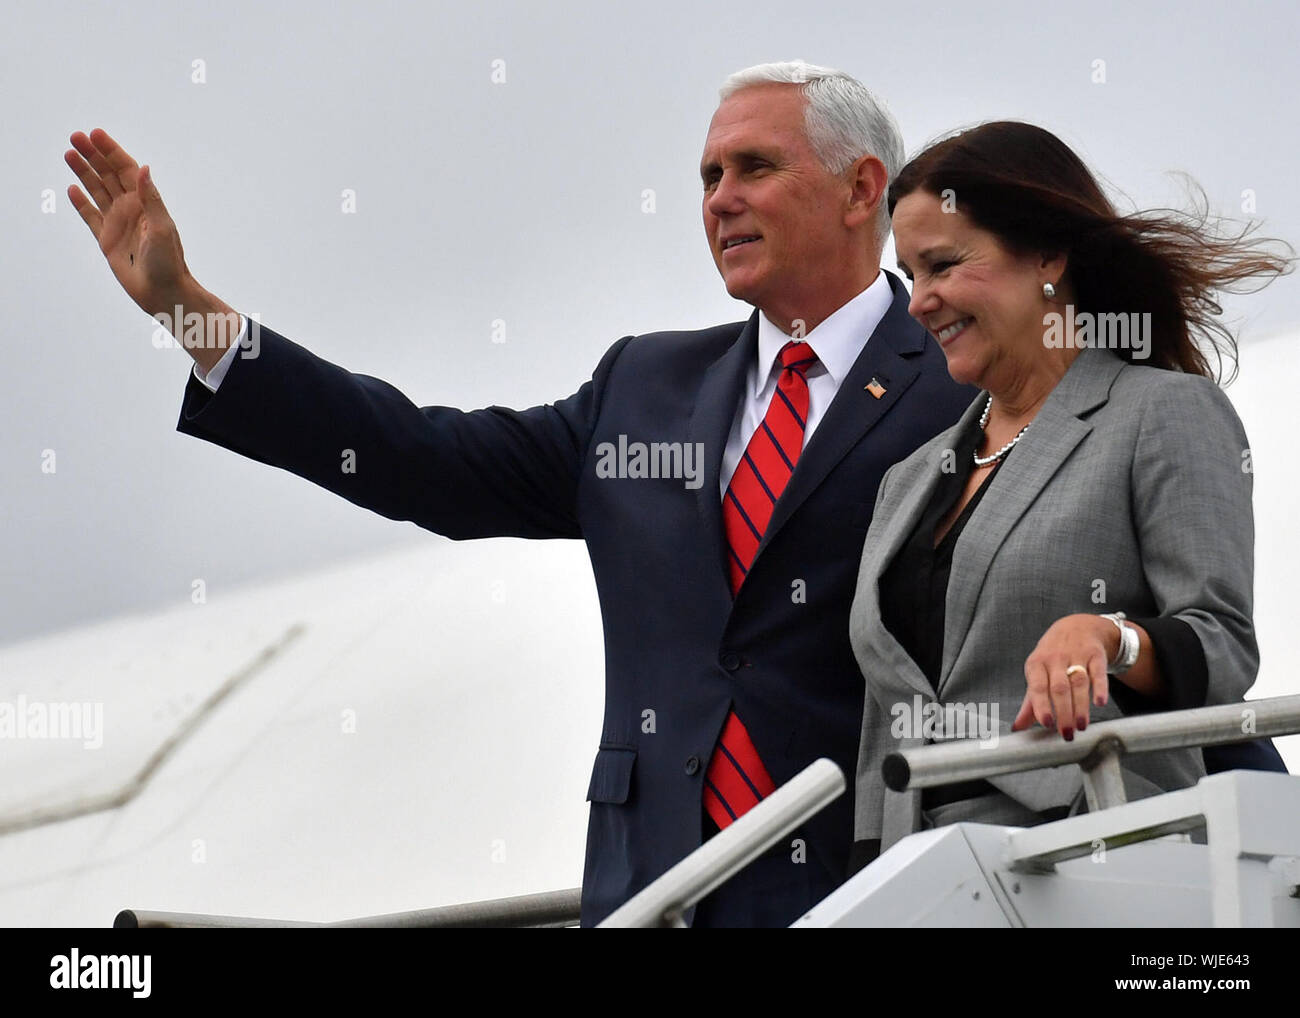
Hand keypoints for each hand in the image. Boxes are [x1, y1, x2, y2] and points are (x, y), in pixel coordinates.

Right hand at [65, 129, 189, 316]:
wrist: (163, 291)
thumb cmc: (169, 261)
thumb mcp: (162, 227)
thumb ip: (152, 198)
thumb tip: (144, 169)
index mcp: (146, 202)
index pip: (126, 169)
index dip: (111, 151)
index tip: (95, 134)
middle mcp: (131, 208)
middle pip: (109, 174)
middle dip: (93, 155)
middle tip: (76, 137)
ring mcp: (118, 222)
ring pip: (97, 190)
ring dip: (84, 172)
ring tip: (69, 153)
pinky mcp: (106, 239)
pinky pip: (90, 216)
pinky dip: (81, 202)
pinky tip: (72, 188)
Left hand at [1012, 614, 1113, 740]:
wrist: (1077, 626)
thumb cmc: (1053, 656)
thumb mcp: (1038, 673)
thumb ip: (1030, 702)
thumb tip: (1017, 728)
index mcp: (1036, 664)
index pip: (1037, 686)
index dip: (1041, 705)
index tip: (1046, 723)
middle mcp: (1055, 658)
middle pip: (1059, 688)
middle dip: (1063, 712)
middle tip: (1067, 733)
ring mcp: (1076, 655)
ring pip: (1079, 682)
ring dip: (1081, 706)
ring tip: (1081, 725)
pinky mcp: (1096, 655)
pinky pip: (1098, 672)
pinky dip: (1100, 687)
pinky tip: (1100, 702)